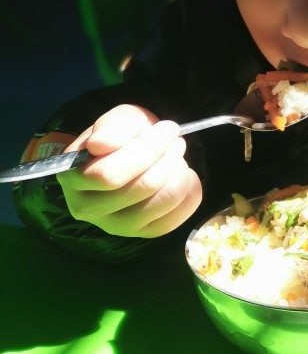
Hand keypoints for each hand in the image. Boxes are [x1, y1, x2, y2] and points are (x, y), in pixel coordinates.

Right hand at [58, 104, 202, 237]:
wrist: (125, 158)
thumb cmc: (119, 137)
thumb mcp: (116, 121)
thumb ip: (110, 128)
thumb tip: (100, 144)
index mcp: (73, 178)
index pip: (110, 174)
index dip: (147, 149)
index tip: (167, 129)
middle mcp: (90, 209)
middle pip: (142, 187)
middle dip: (168, 158)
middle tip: (176, 141)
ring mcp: (117, 226)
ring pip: (163, 201)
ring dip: (179, 172)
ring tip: (177, 156)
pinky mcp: (143, 233)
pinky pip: (177, 216)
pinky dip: (188, 190)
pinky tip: (181, 175)